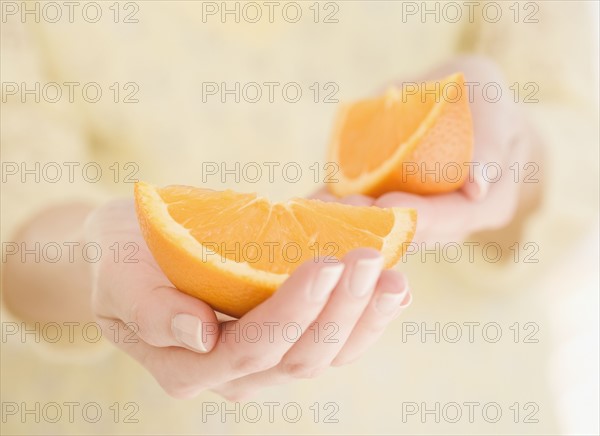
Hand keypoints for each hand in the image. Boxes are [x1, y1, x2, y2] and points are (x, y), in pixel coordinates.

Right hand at [85, 198, 410, 399]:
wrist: (134, 255)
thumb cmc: (123, 261)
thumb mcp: (120, 279)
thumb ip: (151, 311)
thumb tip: (198, 334)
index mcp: (189, 367)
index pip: (253, 347)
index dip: (294, 309)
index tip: (324, 262)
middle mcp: (233, 375)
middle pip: (301, 355)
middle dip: (341, 309)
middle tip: (369, 260)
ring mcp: (265, 361)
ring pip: (327, 354)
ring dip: (366, 318)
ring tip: (394, 280)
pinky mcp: (287, 338)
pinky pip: (335, 340)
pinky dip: (367, 318)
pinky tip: (394, 291)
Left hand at [316, 55, 539, 243]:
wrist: (463, 107)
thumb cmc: (480, 98)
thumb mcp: (491, 99)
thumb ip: (489, 138)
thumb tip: (477, 185)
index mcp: (489, 203)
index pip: (455, 216)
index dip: (421, 214)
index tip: (386, 205)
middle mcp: (453, 224)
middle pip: (412, 232)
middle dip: (371, 222)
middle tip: (335, 208)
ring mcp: (421, 222)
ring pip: (384, 232)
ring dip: (349, 222)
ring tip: (315, 208)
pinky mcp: (391, 212)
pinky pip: (366, 219)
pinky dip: (339, 214)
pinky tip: (309, 206)